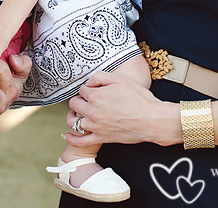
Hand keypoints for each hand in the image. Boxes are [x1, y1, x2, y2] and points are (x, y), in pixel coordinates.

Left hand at [63, 70, 178, 148]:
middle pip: (74, 104)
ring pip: (74, 122)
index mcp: (96, 96)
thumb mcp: (120, 80)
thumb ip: (101, 77)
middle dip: (79, 100)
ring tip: (78, 114)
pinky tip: (65, 135)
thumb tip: (89, 82)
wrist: (152, 120)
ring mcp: (96, 127)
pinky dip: (71, 138)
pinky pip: (80, 141)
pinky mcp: (101, 138)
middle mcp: (92, 112)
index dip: (88, 89)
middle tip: (88, 100)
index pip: (82, 90)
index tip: (95, 90)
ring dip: (74, 116)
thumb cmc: (139, 98)